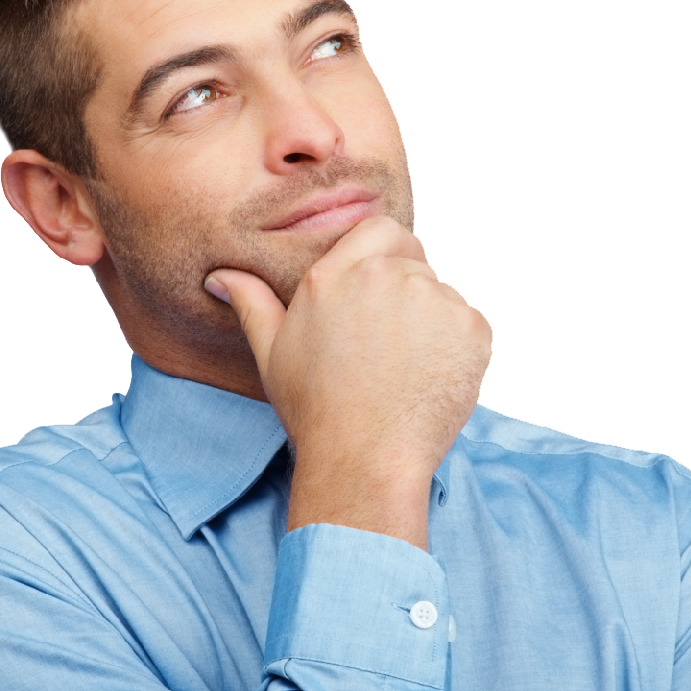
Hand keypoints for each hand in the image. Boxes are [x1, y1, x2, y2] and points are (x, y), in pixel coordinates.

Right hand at [205, 215, 491, 549]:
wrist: (365, 460)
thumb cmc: (316, 411)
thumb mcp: (271, 353)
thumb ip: (252, 302)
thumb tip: (220, 276)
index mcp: (334, 273)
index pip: (380, 229)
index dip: (384, 257)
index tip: (379, 295)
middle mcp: (385, 274)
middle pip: (414, 261)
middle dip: (405, 293)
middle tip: (388, 344)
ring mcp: (433, 298)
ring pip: (442, 293)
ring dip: (431, 320)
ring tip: (406, 368)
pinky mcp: (471, 327)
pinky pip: (469, 323)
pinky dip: (458, 346)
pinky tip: (430, 378)